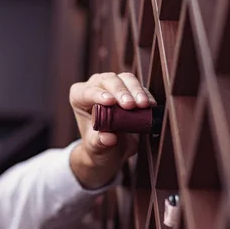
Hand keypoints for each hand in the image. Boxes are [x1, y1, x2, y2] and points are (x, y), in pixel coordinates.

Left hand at [68, 72, 155, 188]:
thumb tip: (108, 139)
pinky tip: (150, 105)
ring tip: (143, 105)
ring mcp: (113, 86)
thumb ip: (100, 143)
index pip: (87, 92)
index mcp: (79, 98)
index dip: (98, 95)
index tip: (110, 102)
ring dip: (136, 90)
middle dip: (120, 91)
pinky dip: (146, 95)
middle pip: (108, 80)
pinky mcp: (130, 89)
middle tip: (130, 105)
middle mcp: (95, 87)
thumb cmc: (99, 146)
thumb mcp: (96, 148)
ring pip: (126, 79)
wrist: (112, 149)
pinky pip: (139, 86)